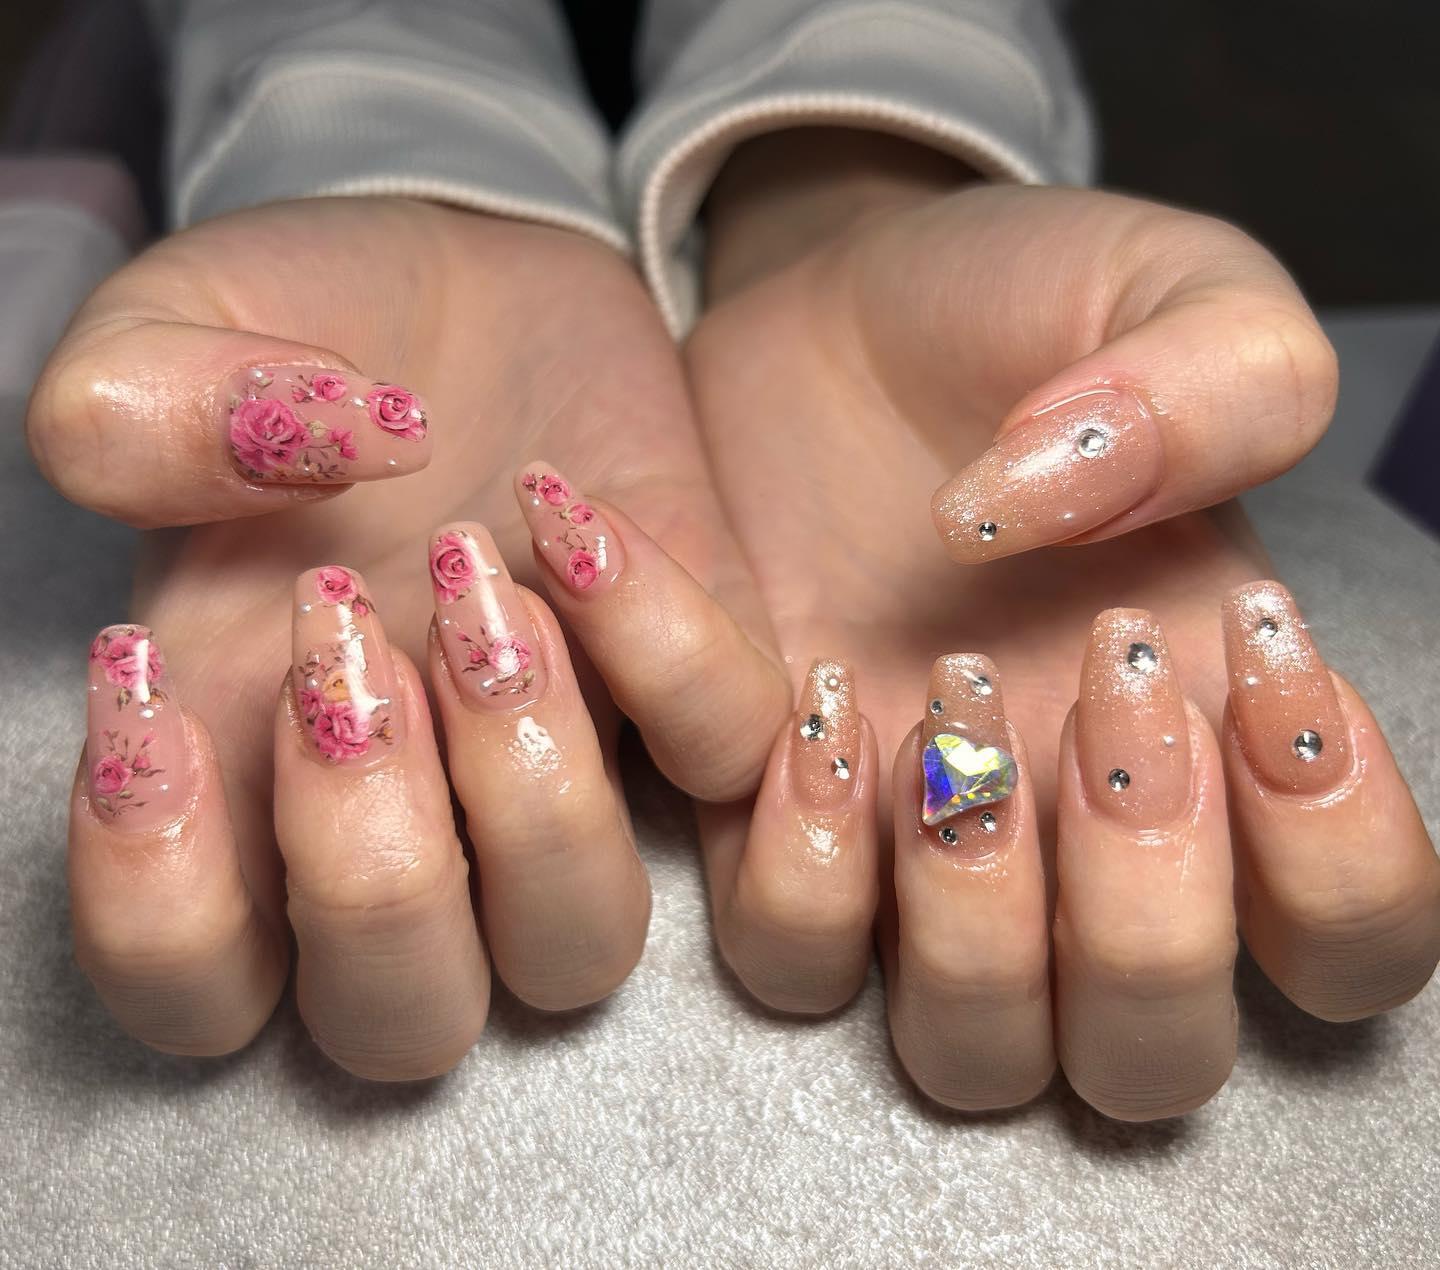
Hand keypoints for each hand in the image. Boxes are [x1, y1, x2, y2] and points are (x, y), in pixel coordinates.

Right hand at [31, 199, 788, 1076]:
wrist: (486, 276)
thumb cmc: (311, 324)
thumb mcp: (180, 325)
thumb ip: (137, 403)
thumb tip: (273, 467)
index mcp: (246, 770)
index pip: (194, 985)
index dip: (162, 905)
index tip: (154, 695)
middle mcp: (415, 814)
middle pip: (404, 1021)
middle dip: (374, 865)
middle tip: (342, 632)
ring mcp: (568, 771)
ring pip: (580, 951)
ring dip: (534, 794)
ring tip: (483, 582)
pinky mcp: (696, 690)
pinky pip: (727, 765)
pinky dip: (673, 659)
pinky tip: (596, 524)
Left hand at [686, 132, 1439, 1117]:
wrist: (826, 307)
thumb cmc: (1015, 310)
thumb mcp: (1174, 283)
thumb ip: (1224, 380)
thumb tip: (1072, 509)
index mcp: (1216, 734)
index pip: (1350, 934)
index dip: (1338, 856)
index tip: (1257, 659)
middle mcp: (1071, 835)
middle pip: (1151, 1053)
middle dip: (1141, 906)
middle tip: (1104, 683)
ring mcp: (913, 849)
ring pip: (971, 1050)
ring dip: (969, 908)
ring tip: (946, 686)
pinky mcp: (766, 817)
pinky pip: (784, 952)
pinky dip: (799, 860)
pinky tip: (814, 694)